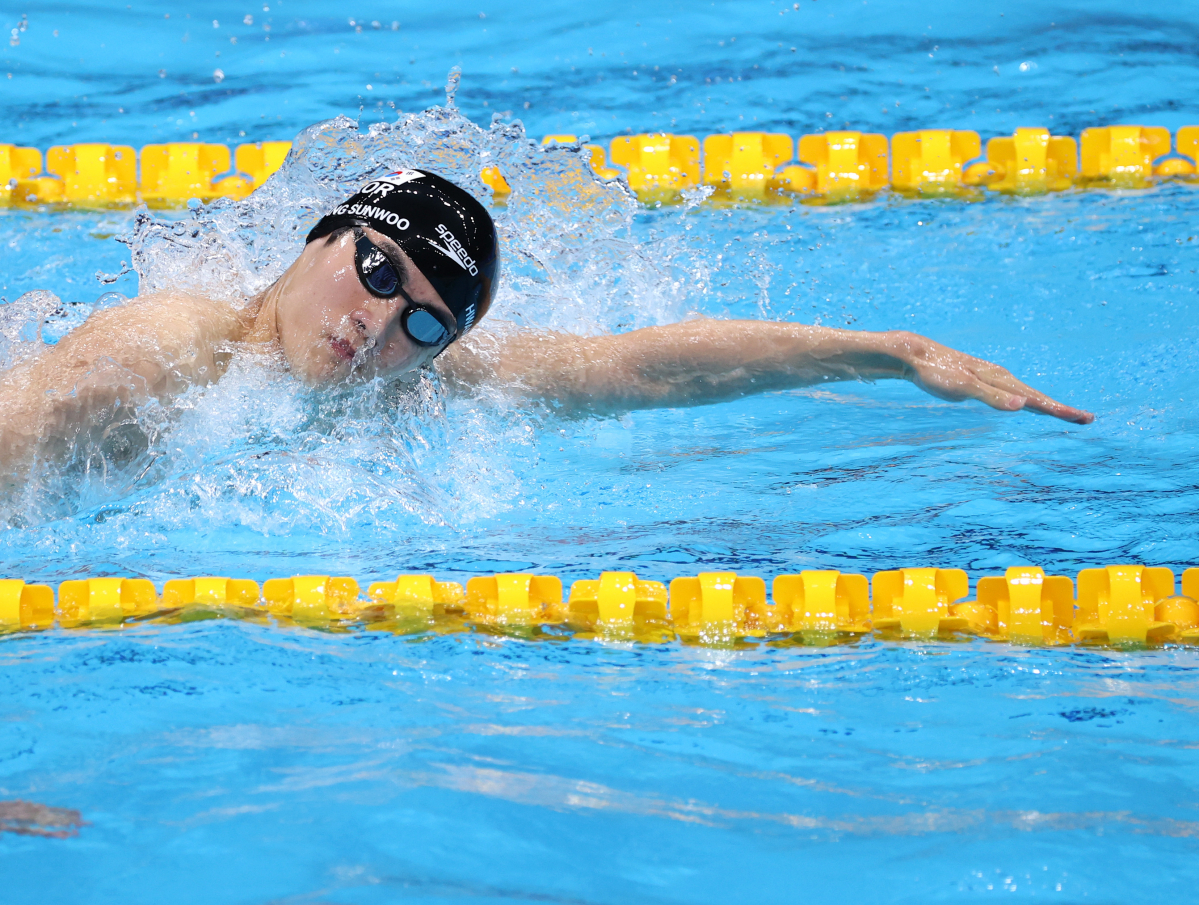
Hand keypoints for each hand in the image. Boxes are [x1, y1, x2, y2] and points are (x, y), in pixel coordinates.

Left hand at [888, 331, 1093, 424]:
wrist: (915, 356)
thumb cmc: (937, 373)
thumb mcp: (964, 388)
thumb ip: (991, 397)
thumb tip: (1022, 406)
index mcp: (1001, 380)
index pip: (1038, 399)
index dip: (1061, 410)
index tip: (1084, 419)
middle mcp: (1001, 377)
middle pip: (1037, 396)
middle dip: (1060, 409)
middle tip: (1086, 419)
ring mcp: (990, 377)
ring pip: (1024, 393)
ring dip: (1045, 404)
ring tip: (1063, 413)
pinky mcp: (979, 379)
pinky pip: (1010, 392)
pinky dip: (1025, 399)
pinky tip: (1024, 403)